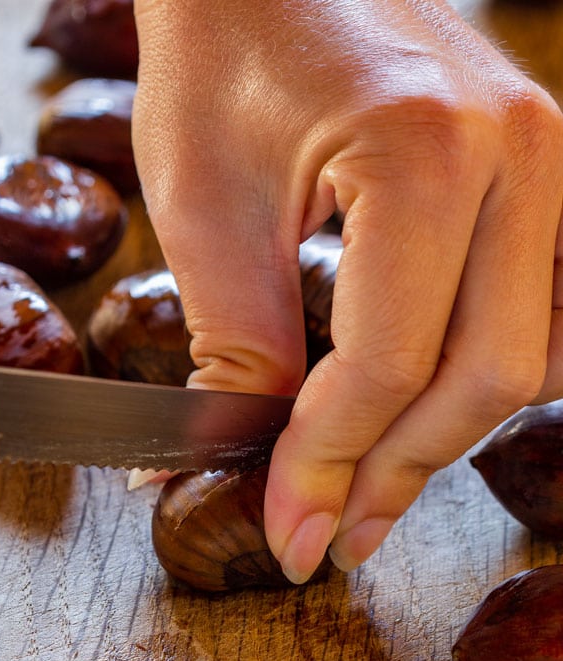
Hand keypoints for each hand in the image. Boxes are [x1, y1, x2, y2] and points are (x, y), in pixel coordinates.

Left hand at [132, 0, 562, 579]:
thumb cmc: (221, 51)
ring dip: (451, 435)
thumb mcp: (207, 213)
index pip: (388, 364)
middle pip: (486, 377)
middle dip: (399, 472)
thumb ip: (243, 353)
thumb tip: (257, 467)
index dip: (332, 464)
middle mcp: (515, 154)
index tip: (290, 527)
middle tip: (334, 533)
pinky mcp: (541, 172)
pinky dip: (494, 375)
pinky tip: (433, 411)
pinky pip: (549, 308)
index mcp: (423, 155)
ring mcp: (546, 159)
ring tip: (375, 484)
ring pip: (533, 355)